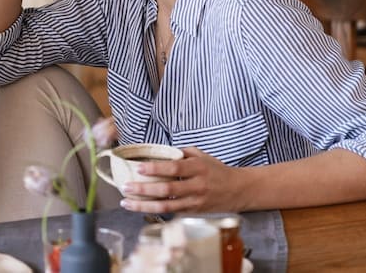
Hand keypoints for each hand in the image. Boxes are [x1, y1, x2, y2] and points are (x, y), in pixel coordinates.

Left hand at [118, 147, 247, 212]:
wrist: (239, 190)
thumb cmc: (216, 170)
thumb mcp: (201, 156)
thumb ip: (180, 154)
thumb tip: (157, 151)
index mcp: (198, 168)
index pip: (174, 168)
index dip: (156, 168)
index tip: (139, 168)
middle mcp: (197, 186)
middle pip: (167, 189)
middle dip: (144, 189)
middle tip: (126, 187)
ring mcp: (196, 202)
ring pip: (167, 206)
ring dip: (144, 205)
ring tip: (127, 202)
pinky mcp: (194, 214)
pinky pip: (172, 213)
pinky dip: (155, 211)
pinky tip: (140, 208)